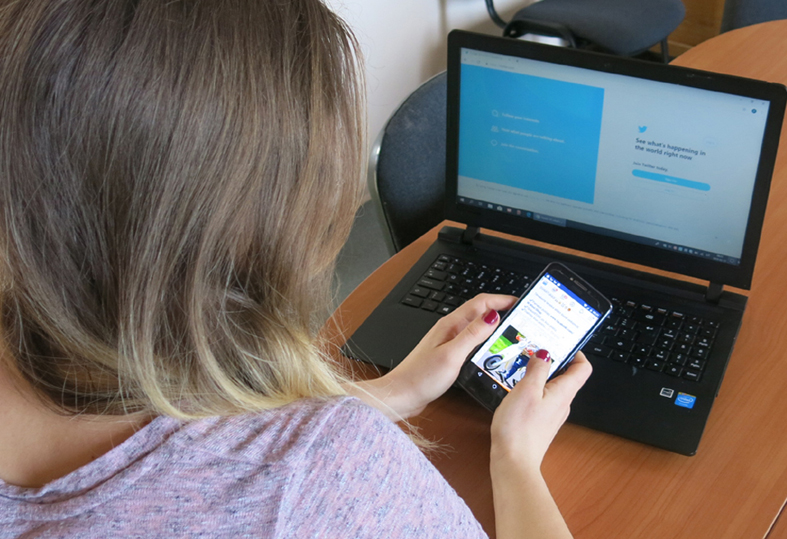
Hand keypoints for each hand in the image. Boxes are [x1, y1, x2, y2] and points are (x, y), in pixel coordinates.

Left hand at [352, 294, 516, 419]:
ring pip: (476, 327)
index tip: (520, 301)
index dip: (501, 299)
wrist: (401, 395)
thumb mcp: (451, 355)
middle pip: (479, 312)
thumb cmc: (421, 377)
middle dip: (501, 311)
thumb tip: (493, 315)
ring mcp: (448, 341)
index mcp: (450, 325)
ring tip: (511, 332)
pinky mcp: (448, 354)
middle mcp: (449, 329)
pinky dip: (485, 341)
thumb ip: (473, 334)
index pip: (480, 303)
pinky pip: (471, 341)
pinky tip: (492, 351)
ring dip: (494, 326)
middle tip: (521, 317)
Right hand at [490, 351, 591, 474]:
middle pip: (566, 375)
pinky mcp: (540, 422)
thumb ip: (537, 368)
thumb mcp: (526, 390)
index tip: (561, 341)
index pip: (583, 368)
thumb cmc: (519, 428)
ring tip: (520, 366)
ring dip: (539, 374)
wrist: (513, 461)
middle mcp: (562, 403)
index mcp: (564, 393)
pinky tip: (515, 388)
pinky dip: (532, 388)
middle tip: (533, 349)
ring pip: (551, 387)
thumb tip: (545, 353)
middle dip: (551, 359)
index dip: (576, 352)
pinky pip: (541, 398)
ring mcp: (552, 414)